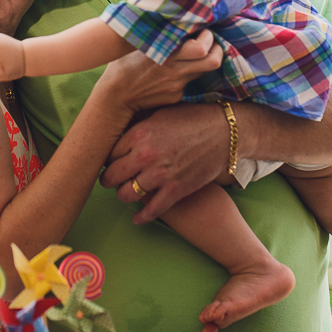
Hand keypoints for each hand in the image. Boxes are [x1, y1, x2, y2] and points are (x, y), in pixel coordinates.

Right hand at [97, 30, 220, 115]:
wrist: (115, 98)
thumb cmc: (122, 65)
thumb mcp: (135, 43)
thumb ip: (152, 30)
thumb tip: (160, 9)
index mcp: (166, 54)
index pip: (201, 48)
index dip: (207, 37)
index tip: (201, 29)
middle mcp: (176, 71)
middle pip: (213, 61)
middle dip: (217, 49)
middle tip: (210, 42)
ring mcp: (177, 85)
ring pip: (204, 71)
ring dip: (204, 60)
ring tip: (195, 52)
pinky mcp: (176, 96)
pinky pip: (189, 82)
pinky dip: (186, 74)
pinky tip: (174, 70)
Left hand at [99, 33, 227, 222]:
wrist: (224, 132)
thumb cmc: (192, 119)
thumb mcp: (160, 114)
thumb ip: (139, 126)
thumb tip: (120, 133)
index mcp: (139, 134)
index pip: (109, 154)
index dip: (107, 160)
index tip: (109, 163)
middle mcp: (145, 155)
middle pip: (112, 176)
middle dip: (109, 180)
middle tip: (110, 181)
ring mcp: (160, 175)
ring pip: (127, 194)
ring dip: (123, 196)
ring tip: (126, 193)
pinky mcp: (176, 190)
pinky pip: (151, 210)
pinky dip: (141, 217)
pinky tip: (137, 218)